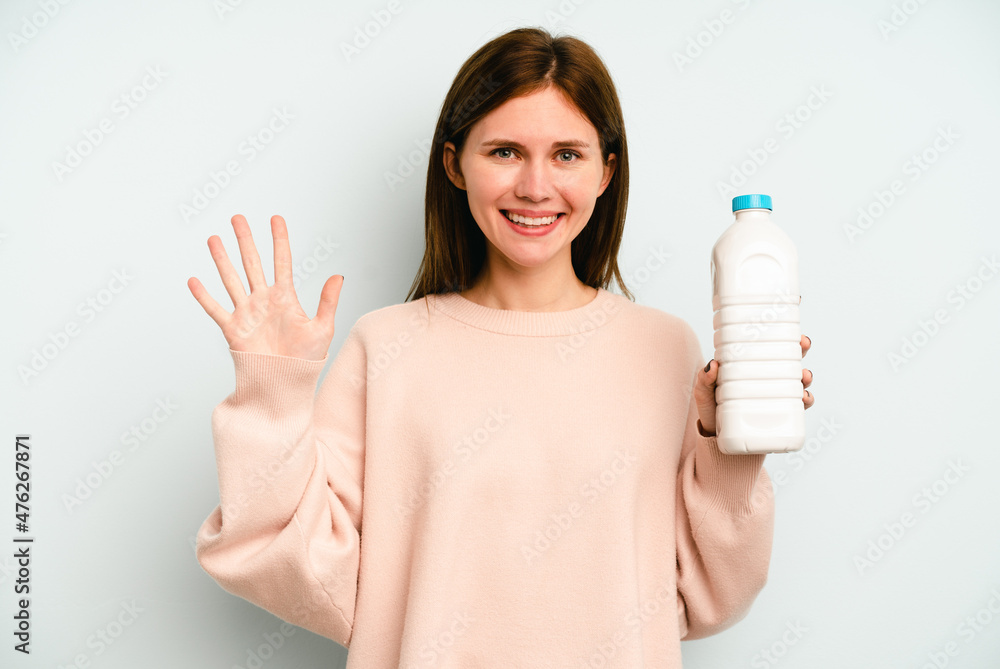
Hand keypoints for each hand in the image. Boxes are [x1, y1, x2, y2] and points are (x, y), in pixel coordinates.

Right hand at [187, 214, 343, 360]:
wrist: (287, 384)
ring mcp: (247, 314)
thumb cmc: (307, 360)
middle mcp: (264, 301)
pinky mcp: (234, 330)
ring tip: (214, 239)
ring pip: (232, 280)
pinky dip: (204, 297)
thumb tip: (339, 276)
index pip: (282, 262)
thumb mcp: (322, 328)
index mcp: (285, 298)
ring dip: (222, 260)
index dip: (279, 240)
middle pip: (253, 264)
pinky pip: (216, 310)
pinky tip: (194, 280)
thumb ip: (328, 301)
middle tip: (238, 217)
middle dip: (245, 240)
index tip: (276, 218)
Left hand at [695, 334, 813, 436]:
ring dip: (806, 376)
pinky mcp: (778, 415)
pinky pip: (798, 407)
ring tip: (804, 376)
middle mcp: (766, 379)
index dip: (785, 338)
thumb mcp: (704, 390)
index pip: (770, 348)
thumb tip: (713, 364)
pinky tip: (804, 399)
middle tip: (803, 345)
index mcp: (750, 367)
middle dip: (802, 350)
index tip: (793, 332)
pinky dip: (806, 401)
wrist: (715, 438)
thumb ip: (705, 378)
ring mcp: (774, 396)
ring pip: (798, 382)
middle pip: (790, 360)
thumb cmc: (710, 409)